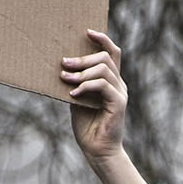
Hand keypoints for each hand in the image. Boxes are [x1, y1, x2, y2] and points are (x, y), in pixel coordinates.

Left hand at [63, 29, 128, 166]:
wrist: (97, 151)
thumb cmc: (87, 127)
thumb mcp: (78, 100)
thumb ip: (76, 85)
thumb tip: (62, 69)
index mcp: (111, 81)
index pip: (112, 52)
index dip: (102, 39)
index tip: (87, 32)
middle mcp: (118, 84)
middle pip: (105, 57)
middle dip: (82, 58)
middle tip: (64, 63)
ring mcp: (120, 93)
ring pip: (103, 69)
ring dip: (81, 72)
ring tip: (65, 78)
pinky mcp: (118, 103)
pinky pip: (103, 85)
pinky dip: (86, 86)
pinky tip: (73, 94)